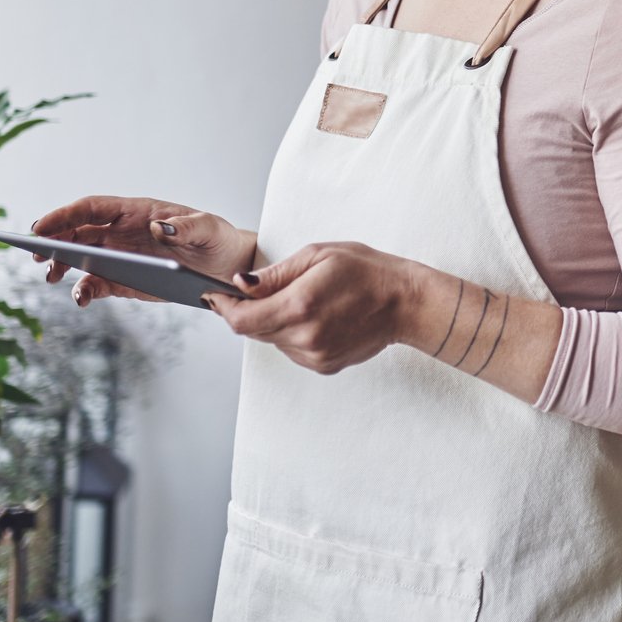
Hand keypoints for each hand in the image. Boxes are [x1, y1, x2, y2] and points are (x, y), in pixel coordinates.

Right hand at [30, 194, 257, 305]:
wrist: (227, 268)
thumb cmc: (216, 238)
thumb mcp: (208, 229)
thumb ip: (187, 226)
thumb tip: (159, 226)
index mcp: (135, 211)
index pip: (90, 208)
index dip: (63, 216)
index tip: (40, 227)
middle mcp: (121, 232)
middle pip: (76, 232)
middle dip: (52, 240)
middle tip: (34, 255)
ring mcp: (120, 256)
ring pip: (80, 258)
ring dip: (60, 265)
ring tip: (50, 277)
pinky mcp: (124, 280)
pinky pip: (95, 284)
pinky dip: (83, 290)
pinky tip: (81, 298)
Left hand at [208, 241, 430, 374]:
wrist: (405, 303)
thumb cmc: (367, 272)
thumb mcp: (318, 256)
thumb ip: (275, 274)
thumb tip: (241, 284)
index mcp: (300, 306)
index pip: (241, 320)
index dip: (223, 308)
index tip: (215, 295)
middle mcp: (304, 337)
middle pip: (253, 331)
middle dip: (248, 311)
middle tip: (259, 290)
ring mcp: (315, 355)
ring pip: (272, 340)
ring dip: (273, 321)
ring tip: (303, 300)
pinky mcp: (324, 365)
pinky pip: (292, 349)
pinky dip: (293, 333)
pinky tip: (316, 316)